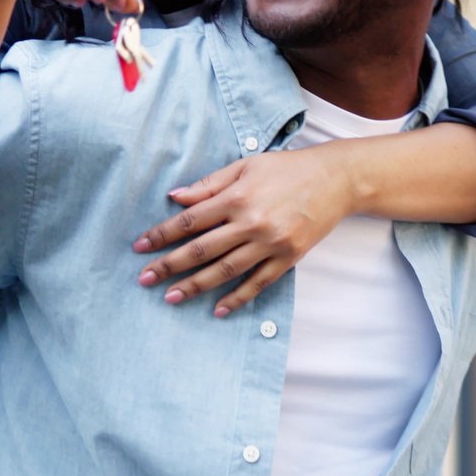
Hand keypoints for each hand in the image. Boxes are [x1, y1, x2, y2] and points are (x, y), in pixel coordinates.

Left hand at [132, 149, 357, 316]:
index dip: (161, 234)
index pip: (190, 221)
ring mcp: (270, 243)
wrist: (336, 180)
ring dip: (196, 286)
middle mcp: (251, 222)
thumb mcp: (246, 166)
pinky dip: (237, 298)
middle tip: (144, 279)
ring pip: (225, 270)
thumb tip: (174, 197)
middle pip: (201, 250)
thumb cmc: (287, 169)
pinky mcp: (288, 258)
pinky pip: (258, 283)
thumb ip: (209, 184)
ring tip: (171, 297)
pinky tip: (218, 310)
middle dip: (169, 265)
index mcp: (237, 196)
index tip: (140, 247)